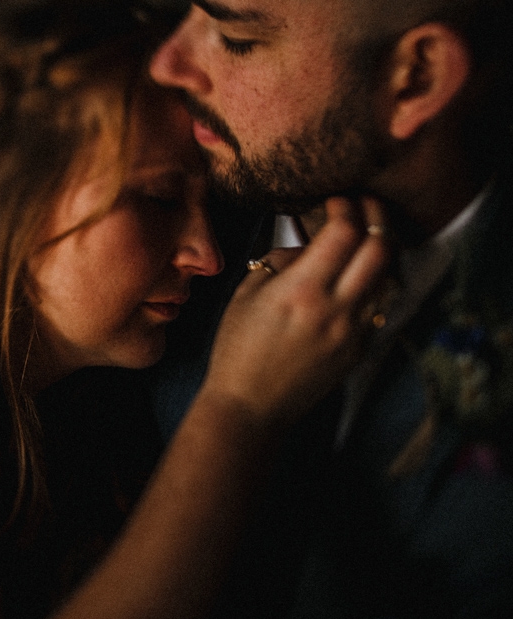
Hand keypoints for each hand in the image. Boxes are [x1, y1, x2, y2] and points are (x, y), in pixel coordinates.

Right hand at [198, 196, 389, 435]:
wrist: (251, 406)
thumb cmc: (238, 350)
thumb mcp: (247, 294)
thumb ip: (281, 260)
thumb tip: (305, 240)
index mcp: (302, 291)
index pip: (345, 231)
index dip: (345, 206)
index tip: (335, 200)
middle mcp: (336, 309)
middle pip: (383, 247)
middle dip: (377, 216)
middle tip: (364, 205)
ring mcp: (354, 331)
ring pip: (391, 274)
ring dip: (384, 248)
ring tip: (366, 237)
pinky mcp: (361, 348)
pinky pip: (382, 303)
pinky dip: (377, 280)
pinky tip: (358, 275)